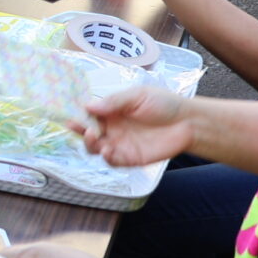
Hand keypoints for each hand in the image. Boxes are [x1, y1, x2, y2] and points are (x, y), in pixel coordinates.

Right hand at [77, 86, 192, 167]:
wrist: (188, 123)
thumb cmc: (164, 104)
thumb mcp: (138, 96)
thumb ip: (114, 102)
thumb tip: (88, 106)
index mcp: (112, 110)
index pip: (88, 113)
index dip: (77, 114)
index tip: (69, 113)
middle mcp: (112, 127)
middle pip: (87, 132)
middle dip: (79, 130)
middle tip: (80, 127)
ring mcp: (119, 143)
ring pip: (94, 148)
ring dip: (89, 144)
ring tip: (95, 137)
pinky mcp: (129, 158)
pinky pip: (111, 161)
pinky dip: (105, 157)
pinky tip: (107, 151)